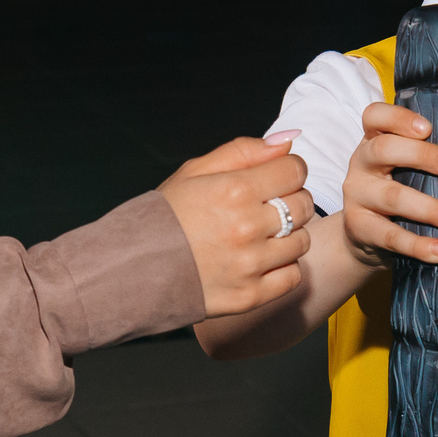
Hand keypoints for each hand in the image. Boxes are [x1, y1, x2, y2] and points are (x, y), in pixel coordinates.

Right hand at [158, 135, 314, 315]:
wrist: (133, 270)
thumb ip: (245, 151)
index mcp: (235, 190)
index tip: (272, 178)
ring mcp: (250, 265)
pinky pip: (293, 276)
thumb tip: (289, 140)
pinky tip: (260, 261)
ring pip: (302, 241)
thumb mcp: (195, 171)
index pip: (295, 170)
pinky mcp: (250, 296)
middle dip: (290, 200)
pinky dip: (283, 268)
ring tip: (258, 236)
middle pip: (304, 204)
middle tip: (264, 208)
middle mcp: (246, 227)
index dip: (286, 171)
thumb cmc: (165, 217)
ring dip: (287, 235)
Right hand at [339, 102, 437, 268]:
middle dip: (420, 155)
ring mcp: (356, 196)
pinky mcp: (359, 229)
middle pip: (383, 149)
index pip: (375, 116)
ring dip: (427, 208)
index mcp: (378, 138)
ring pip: (390, 196)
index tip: (427, 126)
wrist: (371, 237)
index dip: (397, 117)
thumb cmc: (408, 186)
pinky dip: (416, 244)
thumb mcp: (427, 163)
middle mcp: (362, 162)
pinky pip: (388, 236)